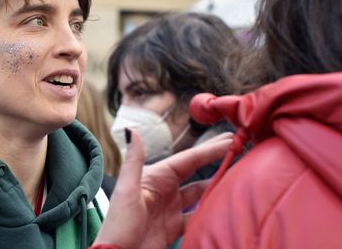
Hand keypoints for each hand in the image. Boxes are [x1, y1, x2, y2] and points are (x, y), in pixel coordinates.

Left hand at [93, 129, 231, 248]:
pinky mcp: (173, 227)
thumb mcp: (126, 191)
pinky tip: (225, 206)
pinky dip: (210, 211)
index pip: (187, 160)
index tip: (230, 140)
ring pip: (199, 193)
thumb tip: (132, 129)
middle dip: (216, 161)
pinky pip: (197, 215)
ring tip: (239, 176)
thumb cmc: (118, 225)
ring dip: (217, 186)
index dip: (209, 150)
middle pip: (196, 173)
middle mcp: (164, 189)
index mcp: (154, 177)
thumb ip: (133, 161)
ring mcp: (170, 208)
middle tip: (239, 148)